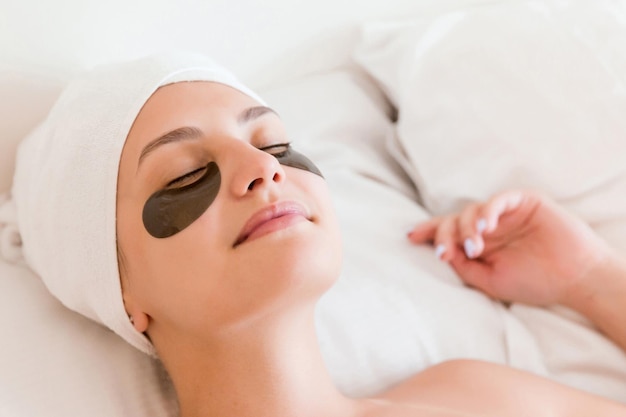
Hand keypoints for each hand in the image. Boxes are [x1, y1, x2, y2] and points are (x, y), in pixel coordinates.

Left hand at [408, 190, 614, 307]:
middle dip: (444, 234)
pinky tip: (486, 226)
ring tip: (474, 247)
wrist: (575, 279)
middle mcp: (489, 227)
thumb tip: (441, 252)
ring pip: (471, 210)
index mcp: (480, 244)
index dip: (429, 232)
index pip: (448, 233)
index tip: (410, 237)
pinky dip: (488, 210)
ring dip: (466, 228)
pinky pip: (498, 199)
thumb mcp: (490, 282)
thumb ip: (465, 267)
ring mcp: (505, 213)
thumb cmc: (534, 282)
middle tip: (444, 252)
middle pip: (453, 220)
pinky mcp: (523, 202)